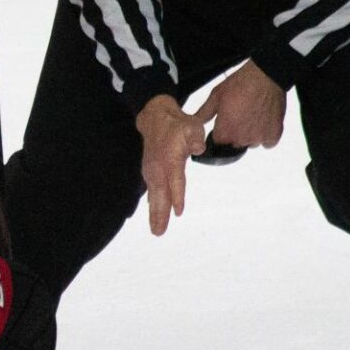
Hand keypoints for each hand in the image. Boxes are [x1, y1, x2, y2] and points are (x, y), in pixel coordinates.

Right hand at [135, 94, 209, 234]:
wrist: (155, 117)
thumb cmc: (177, 124)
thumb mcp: (191, 126)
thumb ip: (195, 137)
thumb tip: (199, 147)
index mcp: (170, 159)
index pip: (175, 180)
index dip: (177, 196)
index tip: (178, 211)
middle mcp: (159, 168)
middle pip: (160, 195)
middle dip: (160, 214)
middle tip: (159, 232)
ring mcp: (152, 170)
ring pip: (154, 196)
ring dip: (155, 214)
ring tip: (156, 230)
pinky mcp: (150, 172)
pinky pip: (151, 192)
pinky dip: (152, 204)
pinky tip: (154, 216)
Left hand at [192, 61, 285, 154]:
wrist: (265, 76)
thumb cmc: (241, 84)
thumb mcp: (216, 96)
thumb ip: (204, 113)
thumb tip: (195, 122)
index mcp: (225, 132)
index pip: (218, 142)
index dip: (220, 131)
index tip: (225, 121)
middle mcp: (242, 139)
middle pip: (235, 144)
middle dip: (235, 133)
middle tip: (239, 115)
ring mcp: (259, 138)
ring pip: (251, 143)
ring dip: (250, 134)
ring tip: (252, 115)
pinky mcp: (274, 135)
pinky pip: (267, 143)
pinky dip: (266, 135)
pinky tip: (263, 121)